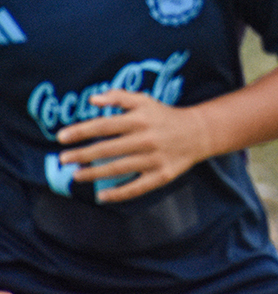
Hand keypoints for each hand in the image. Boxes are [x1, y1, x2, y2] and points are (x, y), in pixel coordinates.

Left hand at [56, 90, 209, 202]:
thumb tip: (93, 100)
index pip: (104, 125)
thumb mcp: (145, 101)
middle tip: (62, 159)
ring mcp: (154, 159)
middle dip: (82, 155)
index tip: (61, 137)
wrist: (199, 132)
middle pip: (108, 149)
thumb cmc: (165, 116)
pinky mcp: (162, 175)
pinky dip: (118, 194)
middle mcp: (146, 139)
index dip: (81, 131)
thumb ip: (119, 97)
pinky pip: (137, 187)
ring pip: (118, 169)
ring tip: (76, 175)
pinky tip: (102, 196)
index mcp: (140, 119)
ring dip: (94, 174)